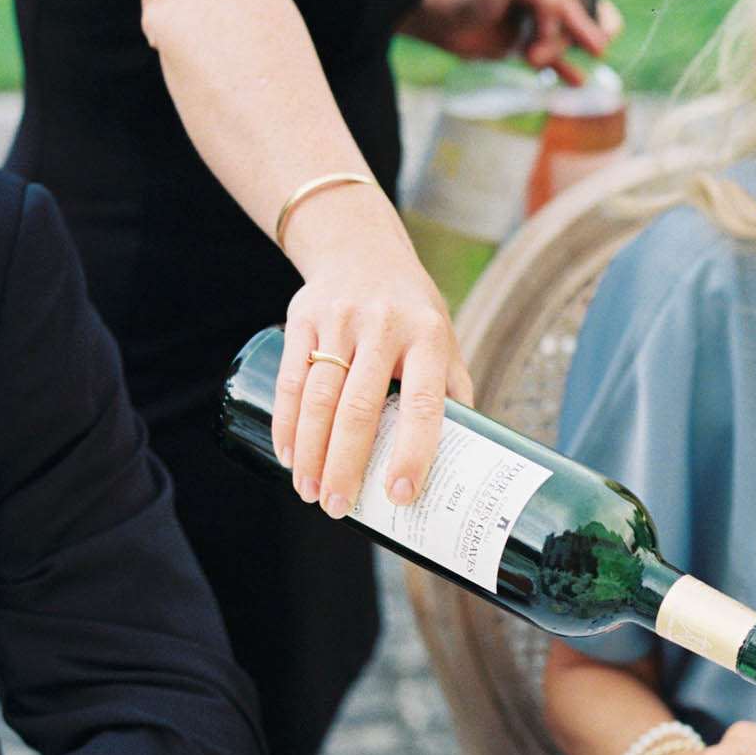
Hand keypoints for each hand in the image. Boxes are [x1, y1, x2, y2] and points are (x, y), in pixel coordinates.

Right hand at [272, 219, 472, 517]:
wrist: (361, 246)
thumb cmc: (412, 310)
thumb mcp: (443, 339)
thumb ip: (451, 390)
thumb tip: (468, 457)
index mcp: (428, 337)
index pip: (422, 404)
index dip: (413, 452)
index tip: (400, 495)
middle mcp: (383, 326)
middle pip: (358, 408)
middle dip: (345, 465)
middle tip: (338, 508)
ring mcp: (339, 320)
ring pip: (318, 398)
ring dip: (310, 453)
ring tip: (310, 493)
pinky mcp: (303, 319)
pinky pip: (290, 380)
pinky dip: (287, 424)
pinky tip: (288, 456)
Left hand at [425, 0, 619, 78]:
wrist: (442, 19)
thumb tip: (559, 28)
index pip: (586, 0)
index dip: (592, 22)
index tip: (594, 44)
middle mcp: (547, 0)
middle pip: (581, 25)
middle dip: (567, 41)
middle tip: (540, 52)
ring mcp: (538, 25)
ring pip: (567, 45)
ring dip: (557, 56)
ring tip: (532, 61)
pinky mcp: (526, 47)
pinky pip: (556, 61)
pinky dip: (567, 71)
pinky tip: (577, 81)